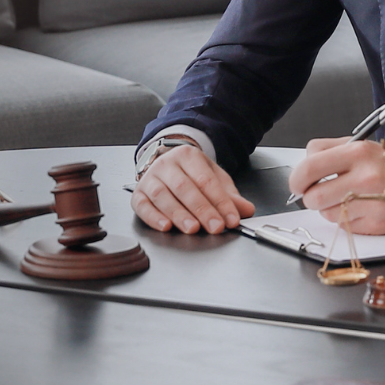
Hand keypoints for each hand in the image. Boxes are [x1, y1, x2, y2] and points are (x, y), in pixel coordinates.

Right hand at [131, 143, 254, 233]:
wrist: (167, 165)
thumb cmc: (192, 174)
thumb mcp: (214, 179)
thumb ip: (230, 196)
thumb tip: (246, 210)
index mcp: (188, 156)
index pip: (205, 180)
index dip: (220, 202)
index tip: (231, 219)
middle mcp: (166, 164)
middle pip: (184, 187)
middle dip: (202, 210)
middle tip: (215, 227)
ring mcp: (150, 178)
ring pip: (163, 196)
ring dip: (179, 214)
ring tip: (193, 229)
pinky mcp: (138, 193)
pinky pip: (142, 206)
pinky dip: (153, 218)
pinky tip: (166, 227)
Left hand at [287, 139, 384, 233]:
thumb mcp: (363, 146)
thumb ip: (329, 152)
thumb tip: (301, 170)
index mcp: (358, 153)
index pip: (309, 167)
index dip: (297, 177)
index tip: (298, 182)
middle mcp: (366, 178)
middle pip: (313, 196)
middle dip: (310, 196)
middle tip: (317, 193)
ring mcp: (372, 204)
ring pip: (327, 214)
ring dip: (330, 208)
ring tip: (348, 198)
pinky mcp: (377, 225)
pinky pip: (344, 226)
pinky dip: (346, 219)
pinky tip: (362, 208)